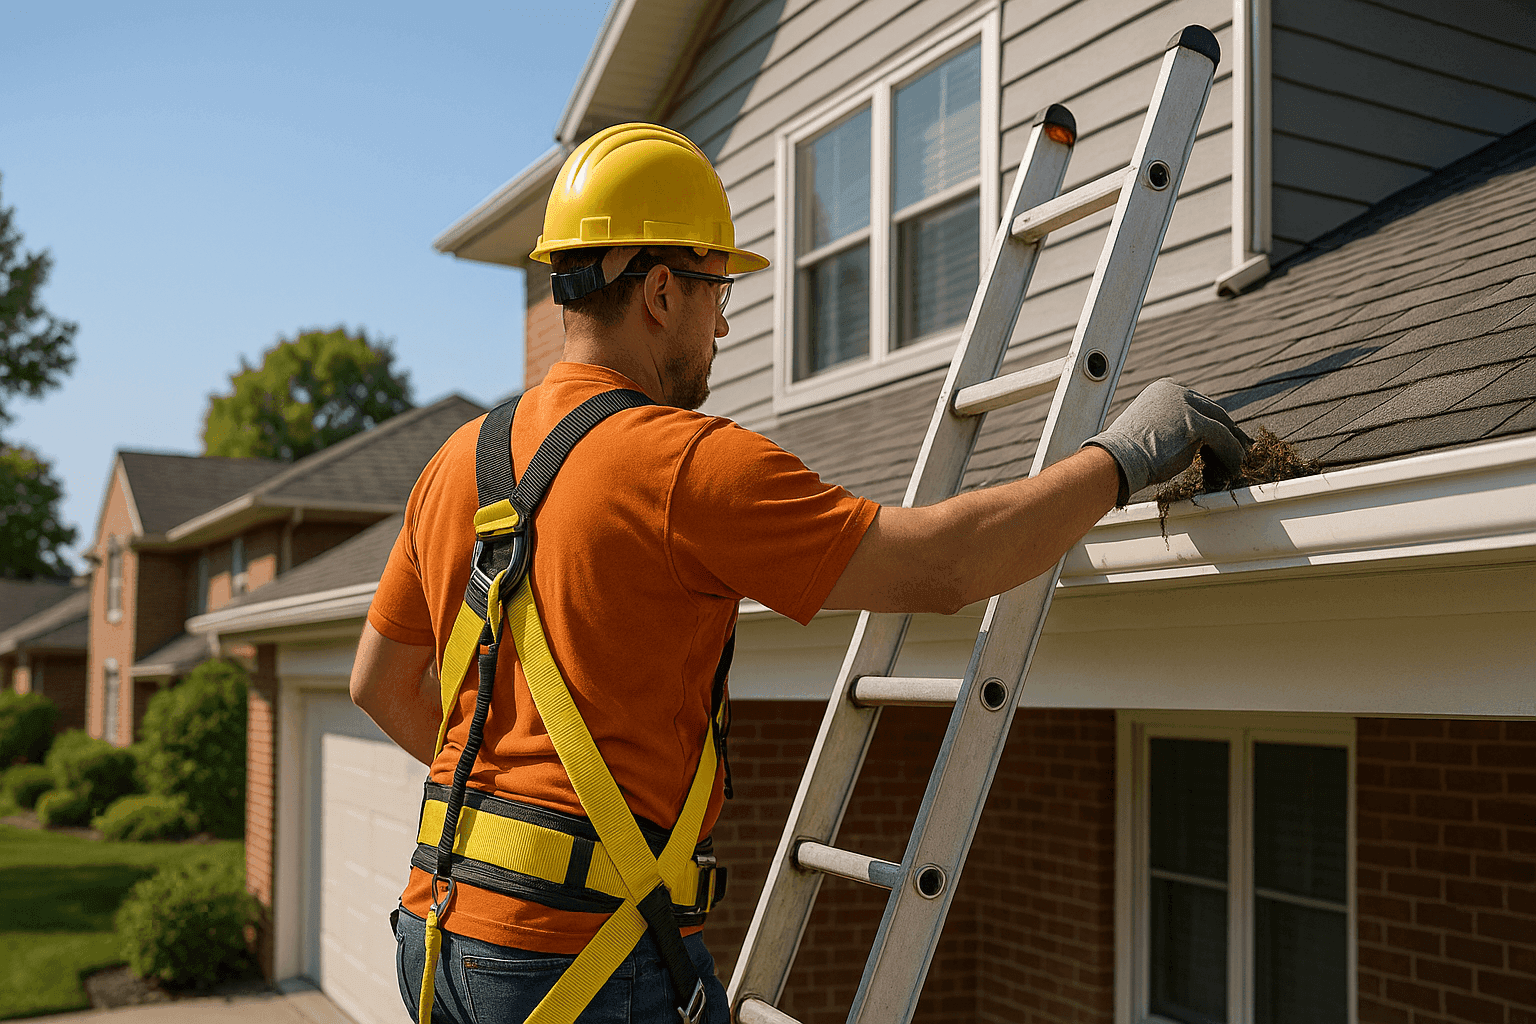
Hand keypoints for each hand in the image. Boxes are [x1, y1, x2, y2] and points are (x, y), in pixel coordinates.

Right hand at [1082, 378, 1250, 505]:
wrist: (1114, 460)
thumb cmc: (1124, 454)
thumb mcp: (1148, 429)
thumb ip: (1169, 426)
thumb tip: (1188, 442)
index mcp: (1164, 389)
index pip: (1199, 405)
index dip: (1213, 424)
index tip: (1223, 439)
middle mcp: (1177, 391)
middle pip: (1214, 412)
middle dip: (1228, 434)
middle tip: (1237, 452)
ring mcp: (1187, 406)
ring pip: (1222, 426)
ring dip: (1230, 449)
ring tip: (1231, 467)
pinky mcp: (1197, 424)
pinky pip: (1225, 440)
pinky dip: (1230, 457)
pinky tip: (1228, 472)